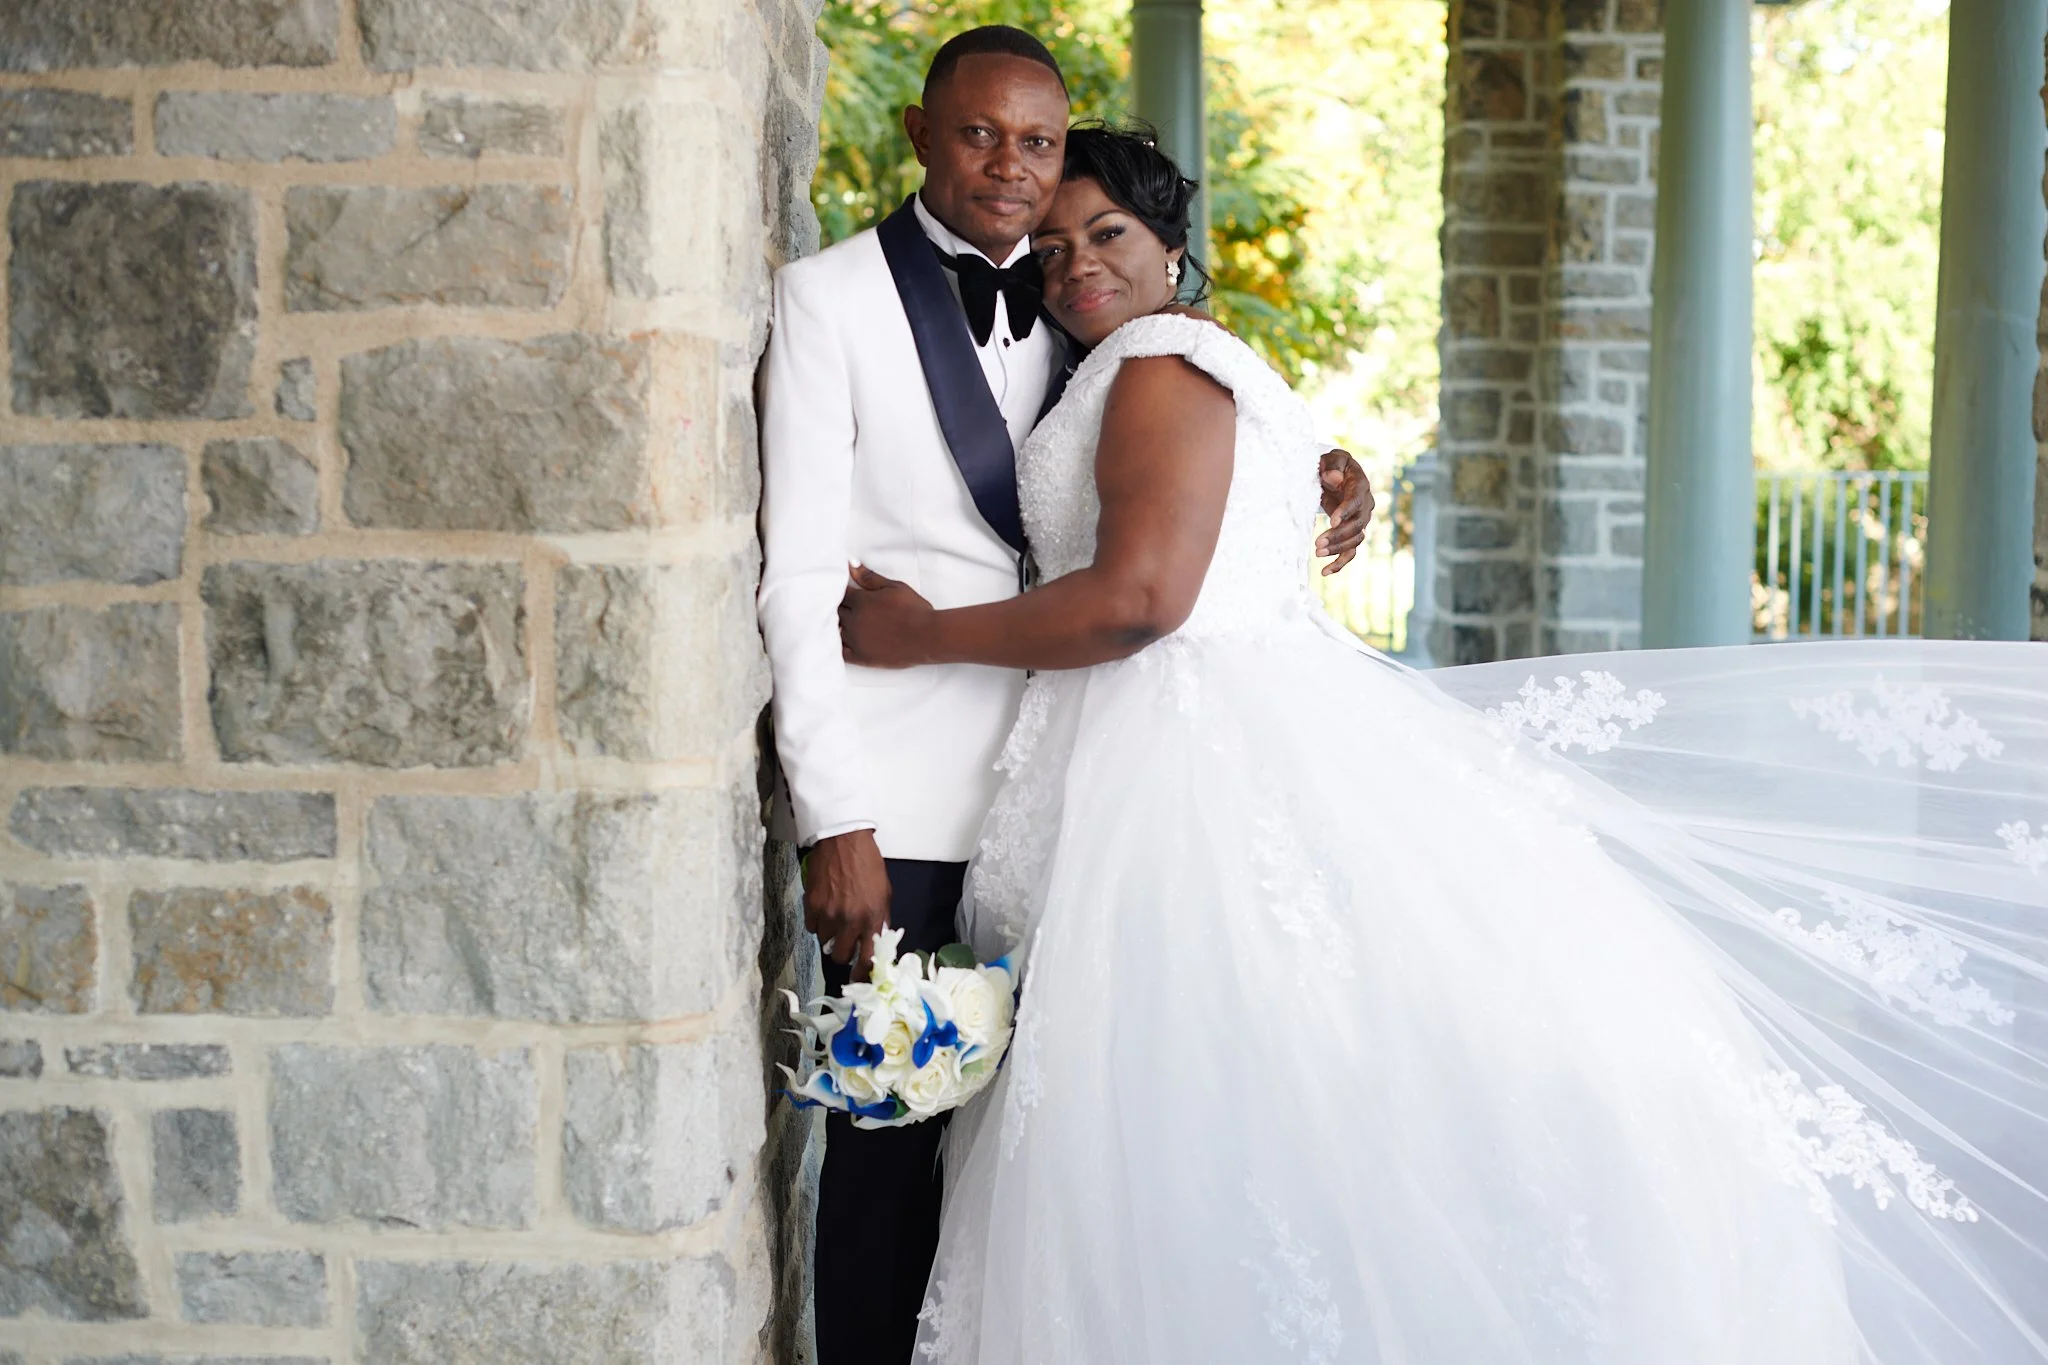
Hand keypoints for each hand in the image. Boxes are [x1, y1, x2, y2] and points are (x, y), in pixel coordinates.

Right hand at [804, 829, 890, 970]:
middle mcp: (850, 921)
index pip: (867, 958)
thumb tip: (876, 939)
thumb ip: (880, 919)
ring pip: (824, 942)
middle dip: (842, 953)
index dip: (862, 972)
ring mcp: (829, 914)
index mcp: (872, 918)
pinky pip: (812, 927)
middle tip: (844, 942)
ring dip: (830, 935)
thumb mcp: (884, 893)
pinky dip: (817, 922)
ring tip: (835, 917)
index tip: (858, 976)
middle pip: (840, 956)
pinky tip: (824, 908)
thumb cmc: (868, 864)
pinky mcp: (812, 906)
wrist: (843, 840)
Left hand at [840, 565, 936, 667]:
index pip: (840, 594)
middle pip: (836, 611)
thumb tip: (850, 564)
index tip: (846, 592)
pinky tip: (843, 642)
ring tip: (845, 623)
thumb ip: (869, 577)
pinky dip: (838, 646)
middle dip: (840, 607)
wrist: (927, 636)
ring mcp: (856, 640)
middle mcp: (854, 621)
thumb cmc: (914, 610)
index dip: (841, 592)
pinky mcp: (862, 657)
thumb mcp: (894, 587)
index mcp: (861, 601)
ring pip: (835, 631)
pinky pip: (841, 653)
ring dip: (838, 626)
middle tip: (846, 607)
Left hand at [1316, 449, 1374, 574]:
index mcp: (1360, 486)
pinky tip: (1325, 572)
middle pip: (1357, 525)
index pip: (1356, 501)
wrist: (1337, 474)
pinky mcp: (1352, 533)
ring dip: (1337, 550)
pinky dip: (1339, 563)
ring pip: (1355, 540)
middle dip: (1338, 536)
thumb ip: (1332, 466)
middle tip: (1318, 544)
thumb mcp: (1331, 458)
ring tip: (1317, 553)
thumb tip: (1334, 479)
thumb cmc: (1333, 465)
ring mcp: (1361, 521)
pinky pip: (1351, 552)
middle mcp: (1365, 506)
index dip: (1346, 511)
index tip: (1331, 521)